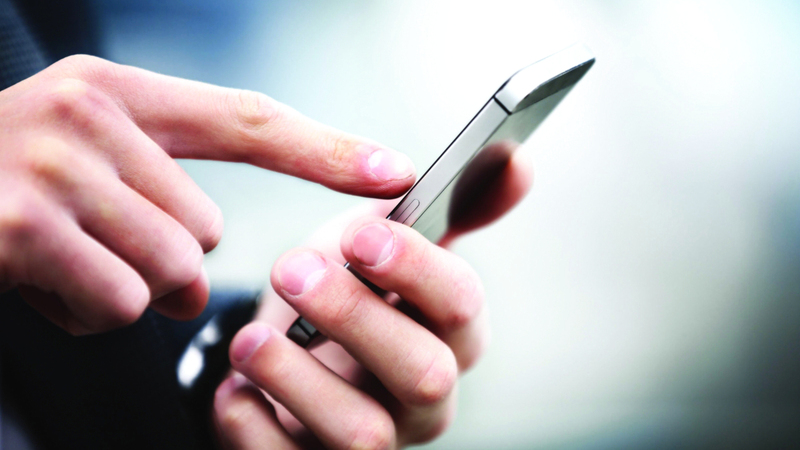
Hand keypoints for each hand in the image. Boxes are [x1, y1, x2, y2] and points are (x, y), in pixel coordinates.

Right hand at [0, 55, 414, 333]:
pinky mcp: (25, 230)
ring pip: (170, 273)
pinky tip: (39, 281)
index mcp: (118, 95)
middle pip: (205, 228)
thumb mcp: (85, 156)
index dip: (327, 149)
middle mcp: (89, 117)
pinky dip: (88, 314)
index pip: (248, 120)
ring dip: (128, 288)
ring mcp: (54, 169)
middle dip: (164, 258)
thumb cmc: (5, 183)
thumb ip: (163, 183)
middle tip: (96, 240)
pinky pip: (120, 304)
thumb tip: (218, 250)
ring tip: (66, 260)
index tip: (394, 169)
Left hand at [213, 150, 532, 448]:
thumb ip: (448, 205)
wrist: (295, 351)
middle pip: (424, 374)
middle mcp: (425, 397)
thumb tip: (513, 159)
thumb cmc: (351, 291)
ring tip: (249, 340)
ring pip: (363, 436)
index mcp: (450, 334)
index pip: (463, 308)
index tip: (359, 235)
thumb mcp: (390, 241)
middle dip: (357, 318)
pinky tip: (234, 390)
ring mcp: (376, 439)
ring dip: (299, 380)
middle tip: (292, 270)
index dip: (416, 271)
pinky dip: (254, 428)